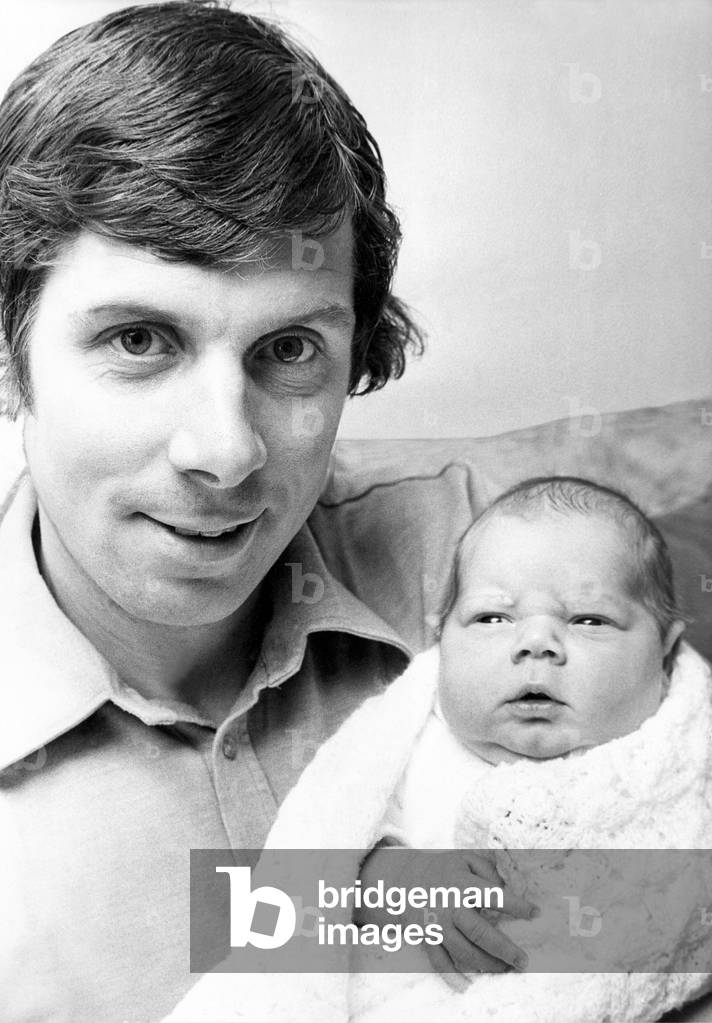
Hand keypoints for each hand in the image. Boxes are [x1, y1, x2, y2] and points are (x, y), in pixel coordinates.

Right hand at [387, 849, 537, 990]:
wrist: (404, 880)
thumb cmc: (443, 869)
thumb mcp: (465, 858)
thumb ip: (488, 869)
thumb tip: (505, 888)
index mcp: (460, 884)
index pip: (492, 895)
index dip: (516, 905)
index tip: (535, 913)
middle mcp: (449, 907)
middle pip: (478, 932)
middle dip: (503, 948)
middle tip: (523, 961)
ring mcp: (437, 925)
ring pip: (463, 952)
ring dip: (487, 964)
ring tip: (506, 969)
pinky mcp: (427, 939)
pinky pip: (441, 962)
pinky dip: (455, 976)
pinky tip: (472, 982)